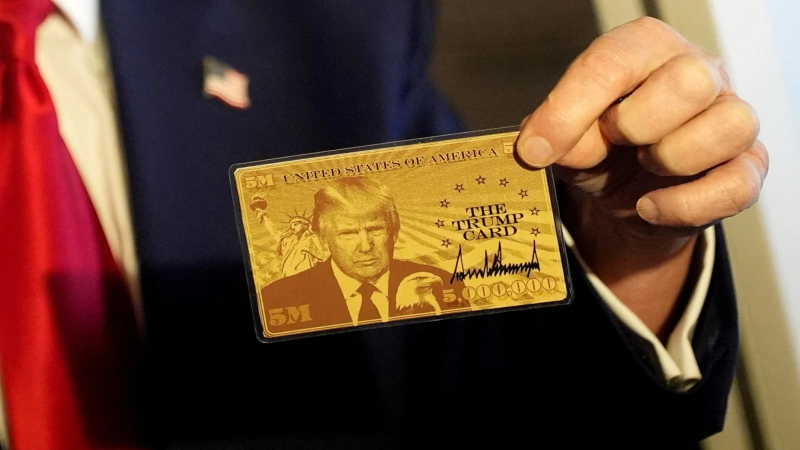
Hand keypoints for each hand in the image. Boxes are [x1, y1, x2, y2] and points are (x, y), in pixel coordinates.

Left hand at [516, 17, 767, 243]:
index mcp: (645, 48)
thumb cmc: (600, 150)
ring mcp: (730, 117)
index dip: (571, 108)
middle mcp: (699, 71)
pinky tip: (651, 206)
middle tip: (615, 141)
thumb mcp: (565, 141)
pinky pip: (738, 185)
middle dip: (638, 122)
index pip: (616, 60)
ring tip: (643, 165)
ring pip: (731, 124)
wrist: (629, 198)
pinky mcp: (747, 166)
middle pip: (690, 80)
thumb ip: (554, 135)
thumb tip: (544, 146)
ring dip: (673, 157)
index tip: (537, 149)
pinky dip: (686, 205)